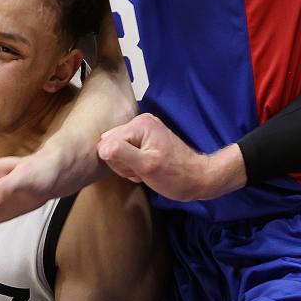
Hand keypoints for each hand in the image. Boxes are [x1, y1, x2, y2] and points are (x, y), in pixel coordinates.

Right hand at [96, 113, 245, 200]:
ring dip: (128, 166)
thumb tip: (102, 148)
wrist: (198, 179)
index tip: (137, 168)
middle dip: (122, 163)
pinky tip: (146, 169)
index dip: (118, 161)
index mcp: (140, 124)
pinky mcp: (146, 140)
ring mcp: (144, 131)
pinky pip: (126, 153)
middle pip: (110, 145)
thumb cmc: (176, 176)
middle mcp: (140, 122)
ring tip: (145, 170)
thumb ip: (122, 154)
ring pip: (117, 151)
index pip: (107, 143)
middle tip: (141, 170)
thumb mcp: (146, 166)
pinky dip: (134, 165)